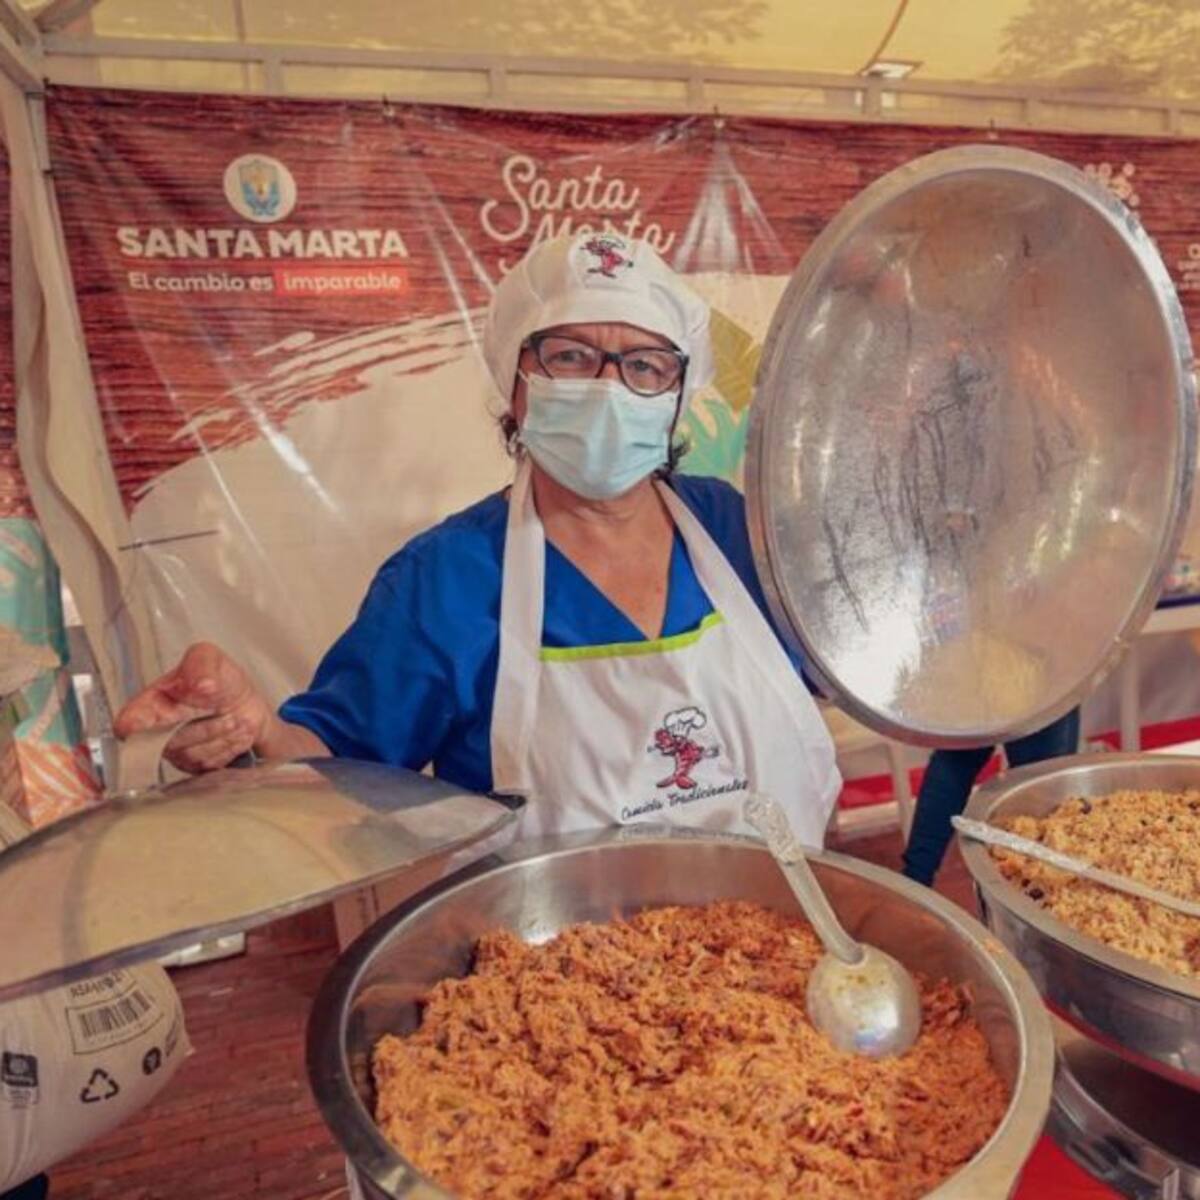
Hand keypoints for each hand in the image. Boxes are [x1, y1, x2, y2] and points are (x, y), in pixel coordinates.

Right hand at [113, 643, 272, 773]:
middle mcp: (157, 732)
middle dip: (205, 729)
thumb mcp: (209, 658)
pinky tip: (234, 732)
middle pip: (171, 743)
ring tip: (233, 719)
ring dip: (222, 736)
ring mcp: (176, 752)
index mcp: (150, 704)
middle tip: (227, 715)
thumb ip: (201, 663)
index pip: (129, 722)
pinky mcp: (194, 766)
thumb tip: (201, 684)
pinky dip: (230, 746)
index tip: (138, 725)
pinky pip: (211, 764)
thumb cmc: (218, 679)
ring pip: (195, 755)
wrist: (244, 702)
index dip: (132, 726)